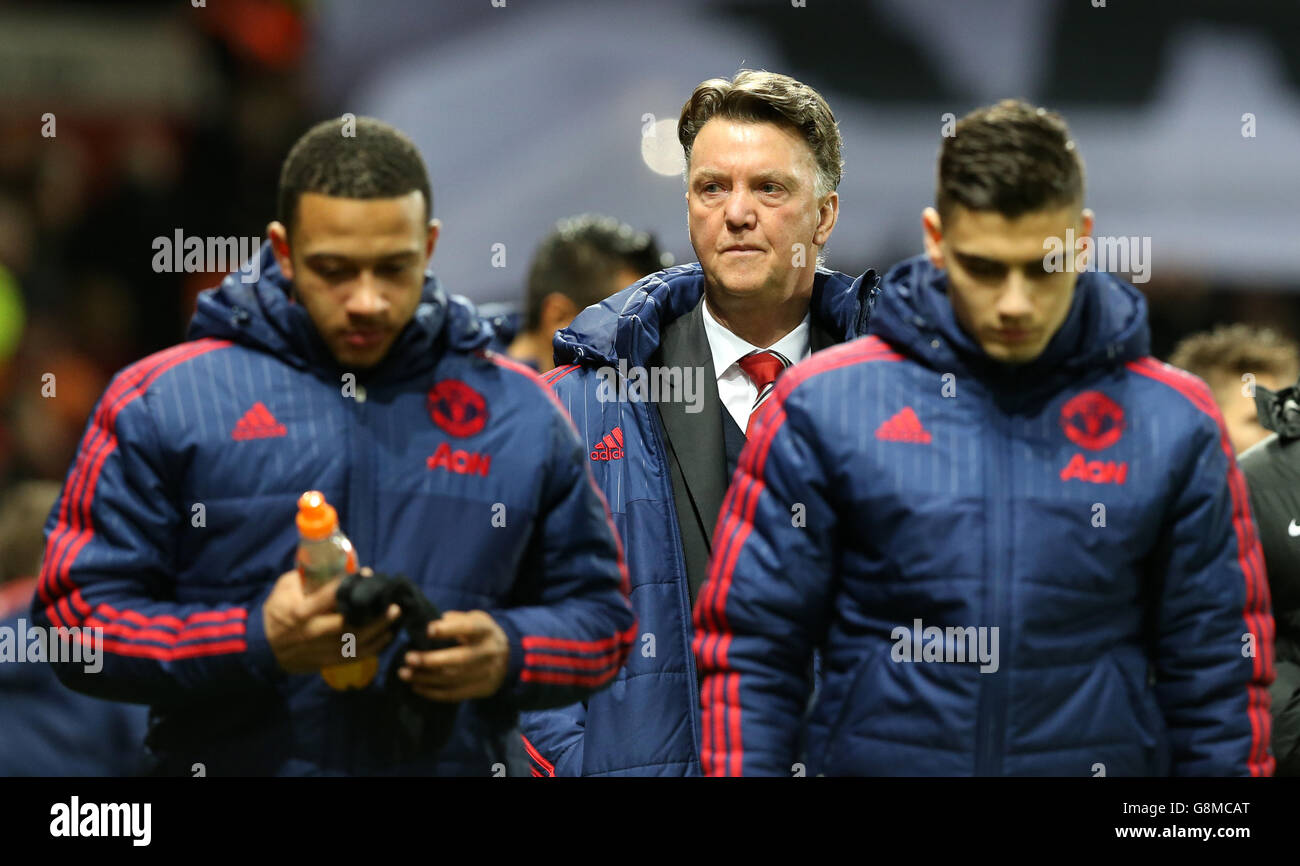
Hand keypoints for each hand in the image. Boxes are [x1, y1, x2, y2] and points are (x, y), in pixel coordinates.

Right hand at [263, 568, 399, 674]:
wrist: (264, 647)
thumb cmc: (277, 611)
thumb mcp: (285, 588)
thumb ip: (308, 578)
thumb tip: (338, 566)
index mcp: (300, 612)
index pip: (329, 598)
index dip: (350, 586)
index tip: (368, 575)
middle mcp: (312, 632)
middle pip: (348, 626)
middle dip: (374, 616)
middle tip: (394, 605)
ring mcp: (321, 650)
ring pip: (355, 643)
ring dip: (379, 631)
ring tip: (395, 618)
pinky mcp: (327, 661)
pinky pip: (354, 656)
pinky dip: (373, 647)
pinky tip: (387, 636)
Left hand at [398, 610, 508, 700]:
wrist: (508, 657)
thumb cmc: (481, 634)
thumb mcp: (475, 619)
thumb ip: (455, 620)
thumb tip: (432, 623)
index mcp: (485, 630)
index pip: (469, 628)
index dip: (449, 630)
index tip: (428, 630)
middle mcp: (488, 652)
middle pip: (460, 659)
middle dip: (432, 660)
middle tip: (408, 658)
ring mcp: (487, 673)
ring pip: (453, 679)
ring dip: (426, 678)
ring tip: (404, 673)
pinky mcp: (482, 689)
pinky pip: (454, 694)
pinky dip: (433, 693)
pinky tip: (416, 687)